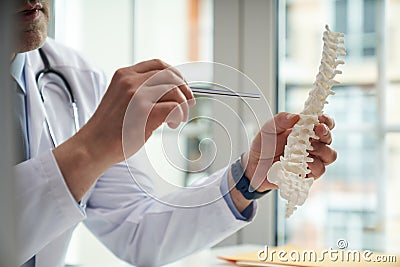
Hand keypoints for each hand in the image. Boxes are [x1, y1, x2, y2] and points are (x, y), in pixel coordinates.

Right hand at [79, 59, 194, 164]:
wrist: (92, 146)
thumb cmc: (108, 128)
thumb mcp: (121, 99)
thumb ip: (139, 91)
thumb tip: (169, 93)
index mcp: (124, 75)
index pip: (158, 64)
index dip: (175, 74)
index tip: (182, 87)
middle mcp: (130, 80)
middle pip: (170, 75)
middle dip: (185, 89)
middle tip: (189, 103)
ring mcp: (137, 95)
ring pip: (175, 90)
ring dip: (183, 105)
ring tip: (178, 118)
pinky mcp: (144, 111)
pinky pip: (174, 106)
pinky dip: (178, 115)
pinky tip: (171, 124)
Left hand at [242, 112, 336, 191]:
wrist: (254, 165)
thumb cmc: (264, 145)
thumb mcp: (269, 128)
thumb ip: (281, 119)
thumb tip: (296, 116)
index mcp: (305, 131)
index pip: (324, 123)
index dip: (326, 120)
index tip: (320, 118)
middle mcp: (312, 144)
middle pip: (328, 138)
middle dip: (326, 133)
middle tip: (318, 130)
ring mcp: (311, 160)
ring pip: (329, 155)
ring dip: (323, 150)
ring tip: (310, 148)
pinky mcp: (308, 174)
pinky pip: (319, 170)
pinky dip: (315, 166)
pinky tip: (306, 163)